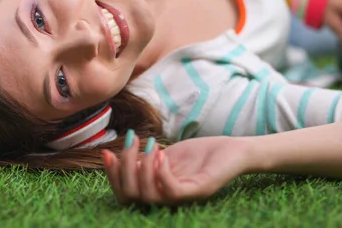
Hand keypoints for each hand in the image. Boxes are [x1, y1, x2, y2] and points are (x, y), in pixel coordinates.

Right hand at [102, 133, 248, 205]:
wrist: (234, 151)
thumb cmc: (200, 154)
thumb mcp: (167, 155)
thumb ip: (146, 161)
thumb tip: (119, 158)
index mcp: (157, 192)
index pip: (124, 194)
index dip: (112, 175)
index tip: (107, 152)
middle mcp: (167, 199)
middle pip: (131, 197)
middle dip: (123, 168)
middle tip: (132, 141)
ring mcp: (184, 198)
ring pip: (148, 196)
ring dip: (142, 167)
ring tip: (150, 144)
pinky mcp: (199, 191)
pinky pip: (172, 191)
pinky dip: (161, 173)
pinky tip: (162, 154)